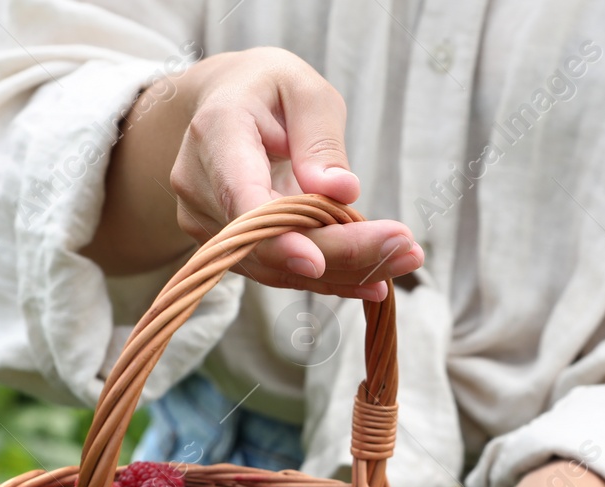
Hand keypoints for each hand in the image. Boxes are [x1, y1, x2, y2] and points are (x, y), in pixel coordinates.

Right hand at [84, 47, 421, 298]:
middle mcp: (198, 184)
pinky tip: (375, 279)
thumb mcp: (304, 89)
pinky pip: (277, 269)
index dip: (276, 236)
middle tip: (406, 251)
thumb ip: (320, 138)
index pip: (241, 198)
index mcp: (216, 133)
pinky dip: (329, 276)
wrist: (223, 104)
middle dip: (341, 253)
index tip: (316, 261)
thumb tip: (341, 191)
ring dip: (343, 271)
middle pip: (269, 241)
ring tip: (403, 260)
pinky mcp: (224, 245)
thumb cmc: (268, 90)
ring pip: (276, 265)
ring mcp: (204, 220)